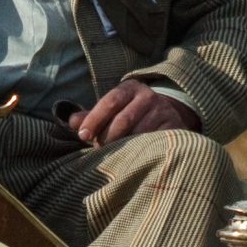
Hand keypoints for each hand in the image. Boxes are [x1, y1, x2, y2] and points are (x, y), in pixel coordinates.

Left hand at [74, 78, 199, 145]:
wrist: (168, 114)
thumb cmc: (130, 114)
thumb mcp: (111, 111)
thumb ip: (91, 117)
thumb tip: (71, 121)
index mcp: (130, 88)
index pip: (110, 102)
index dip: (95, 119)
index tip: (83, 136)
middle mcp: (148, 96)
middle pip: (123, 120)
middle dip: (107, 138)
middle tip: (100, 150)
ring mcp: (163, 111)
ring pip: (139, 134)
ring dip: (124, 148)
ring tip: (116, 156)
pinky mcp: (174, 127)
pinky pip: (155, 143)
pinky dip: (141, 152)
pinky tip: (134, 158)